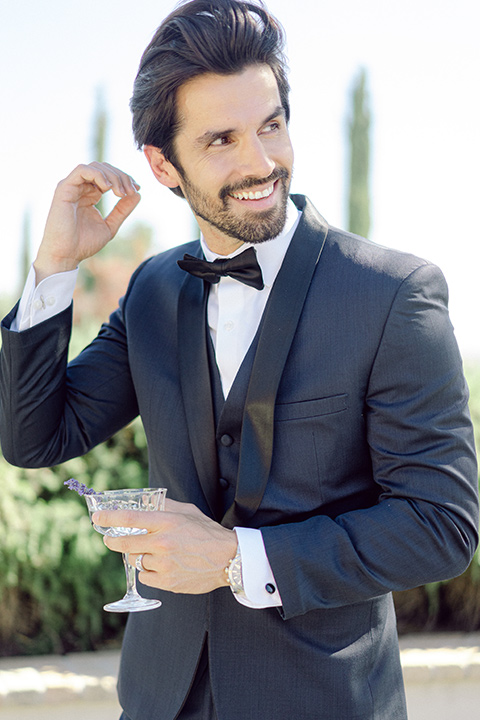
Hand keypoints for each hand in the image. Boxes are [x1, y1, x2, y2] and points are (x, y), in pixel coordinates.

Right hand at [33, 162, 140, 281]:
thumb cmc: (83, 244)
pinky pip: (82, 170)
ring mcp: (72, 187)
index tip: (137, 189)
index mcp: (90, 195)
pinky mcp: (64, 188)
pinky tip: (107, 188)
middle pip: (104, 169)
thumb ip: (122, 210)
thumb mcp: (110, 225)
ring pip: (95, 167)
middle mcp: (81, 188)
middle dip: (121, 177)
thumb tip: (138, 194)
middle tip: (131, 190)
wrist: (66, 255)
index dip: (125, 179)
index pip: (109, 177)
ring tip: (120, 192)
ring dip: (112, 176)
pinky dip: (98, 175)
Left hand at [93, 499, 237, 594]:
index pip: (129, 519)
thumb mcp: (187, 511)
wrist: (228, 558)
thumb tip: (143, 501)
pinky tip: (161, 565)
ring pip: (135, 561)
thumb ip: (164, 506)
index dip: (109, 518)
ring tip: (151, 552)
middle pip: (124, 544)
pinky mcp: (168, 582)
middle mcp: (163, 543)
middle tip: (110, 539)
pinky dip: (149, 571)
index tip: (97, 517)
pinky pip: (145, 577)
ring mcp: (165, 564)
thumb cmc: (207, 532)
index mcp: (167, 522)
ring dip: (137, 556)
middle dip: (113, 541)